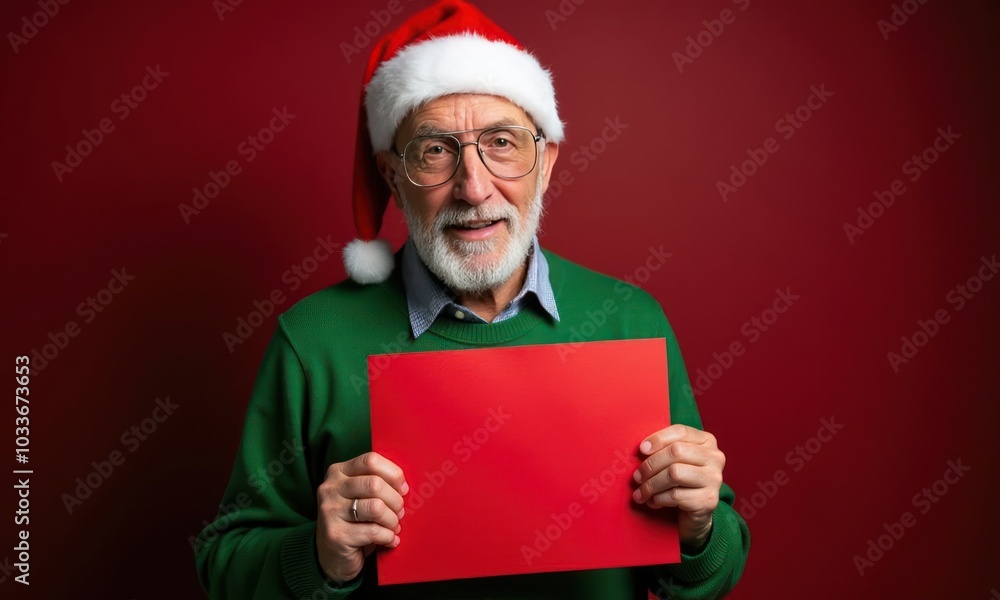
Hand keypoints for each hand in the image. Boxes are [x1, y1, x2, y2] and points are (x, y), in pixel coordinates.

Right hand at [315, 452, 407, 584]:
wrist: (332, 556)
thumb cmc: (354, 521)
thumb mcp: (361, 496)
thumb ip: (376, 483)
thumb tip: (403, 486)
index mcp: (338, 472)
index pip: (370, 461)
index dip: (393, 474)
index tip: (402, 488)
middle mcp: (330, 489)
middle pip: (375, 484)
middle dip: (395, 500)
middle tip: (400, 512)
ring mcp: (330, 511)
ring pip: (376, 508)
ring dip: (392, 520)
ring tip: (393, 527)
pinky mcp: (335, 535)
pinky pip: (374, 531)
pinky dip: (388, 537)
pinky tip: (388, 540)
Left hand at [632, 424, 724, 551]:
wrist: (695, 514)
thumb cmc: (681, 482)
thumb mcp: (675, 461)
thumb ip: (665, 449)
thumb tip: (642, 448)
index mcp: (707, 441)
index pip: (680, 431)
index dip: (658, 438)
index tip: (641, 449)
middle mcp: (715, 458)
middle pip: (675, 452)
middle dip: (651, 465)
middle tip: (637, 477)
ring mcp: (714, 479)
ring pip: (674, 474)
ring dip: (651, 485)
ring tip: (641, 493)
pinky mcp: (709, 500)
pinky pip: (676, 496)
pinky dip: (659, 499)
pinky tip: (653, 502)